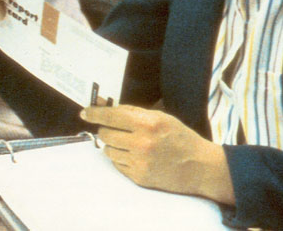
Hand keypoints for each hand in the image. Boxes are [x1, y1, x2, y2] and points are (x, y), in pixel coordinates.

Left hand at [81, 105, 233, 203]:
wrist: (197, 165)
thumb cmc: (181, 137)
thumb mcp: (162, 117)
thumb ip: (136, 113)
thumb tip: (110, 107)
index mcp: (148, 122)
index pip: (112, 115)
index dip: (96, 112)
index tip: (85, 112)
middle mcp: (141, 142)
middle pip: (106, 133)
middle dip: (105, 129)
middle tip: (112, 128)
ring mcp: (138, 161)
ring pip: (108, 150)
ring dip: (112, 144)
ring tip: (128, 142)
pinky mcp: (138, 176)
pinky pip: (116, 164)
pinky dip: (120, 157)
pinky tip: (132, 154)